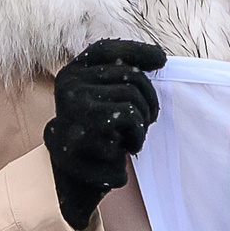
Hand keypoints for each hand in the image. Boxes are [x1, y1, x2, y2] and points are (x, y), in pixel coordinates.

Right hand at [43, 40, 165, 227]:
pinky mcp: (83, 128)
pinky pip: (129, 118)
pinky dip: (137, 137)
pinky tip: (123, 149)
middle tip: (145, 123)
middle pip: (131, 75)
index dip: (137, 50)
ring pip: (132, 97)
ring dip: (142, 123)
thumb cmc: (98, 136)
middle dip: (149, 100)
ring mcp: (73, 106)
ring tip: (131, 139)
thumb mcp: (104, 100)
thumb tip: (159, 57)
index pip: (106, 49)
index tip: (161, 60)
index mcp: (71, 73)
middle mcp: (67, 84)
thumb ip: (119, 77)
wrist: (75, 180)